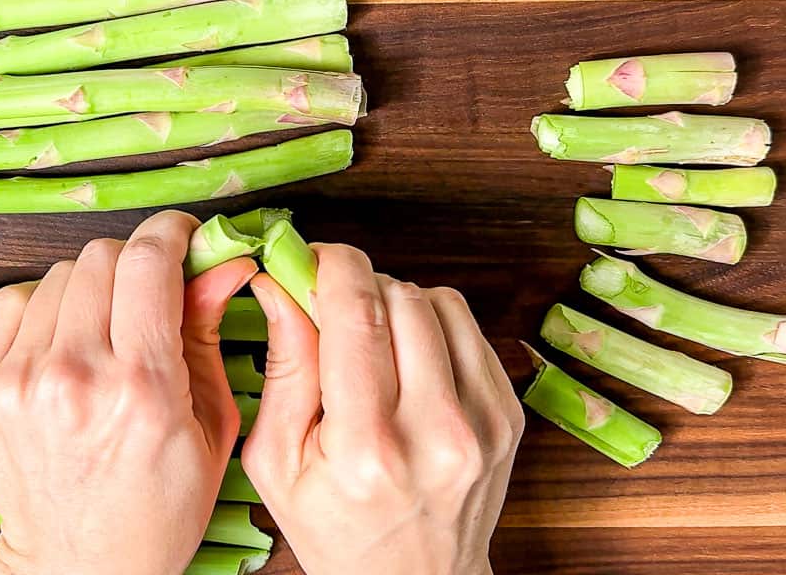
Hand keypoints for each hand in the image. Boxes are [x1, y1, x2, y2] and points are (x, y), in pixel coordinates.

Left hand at [0, 211, 257, 574]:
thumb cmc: (158, 505)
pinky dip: (44, 313)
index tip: (182, 236)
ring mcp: (16, 383)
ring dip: (89, 292)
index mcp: (142, 388)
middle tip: (146, 299)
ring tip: (103, 337)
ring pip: (59, 277)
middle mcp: (73, 377)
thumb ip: (208, 331)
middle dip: (134, 266)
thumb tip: (223, 259)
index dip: (172, 232)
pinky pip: (14, 303)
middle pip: (102, 256)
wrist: (80, 567)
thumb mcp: (211, 425)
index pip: (149, 259)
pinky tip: (62, 349)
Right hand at [244, 244, 522, 574]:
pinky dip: (431, 326)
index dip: (330, 265)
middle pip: (399, 297)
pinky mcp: (509, 415)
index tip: (309, 257)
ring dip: (396, 303)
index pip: (356, 313)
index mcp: (368, 447)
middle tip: (331, 306)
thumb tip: (279, 283)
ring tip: (371, 339)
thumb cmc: (336, 529)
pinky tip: (408, 359)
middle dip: (357, 286)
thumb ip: (284, 366)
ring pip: (438, 301)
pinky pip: (468, 327)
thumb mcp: (277, 461)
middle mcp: (436, 432)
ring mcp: (483, 423)